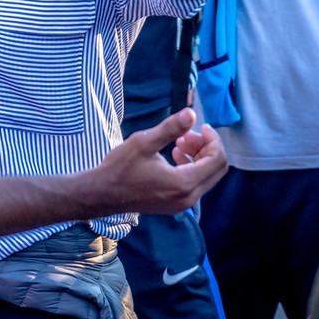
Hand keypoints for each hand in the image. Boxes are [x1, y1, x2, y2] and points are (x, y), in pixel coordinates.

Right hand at [93, 108, 226, 214]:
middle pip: (216, 170)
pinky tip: (174, 155)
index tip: (200, 126)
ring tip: (179, 142)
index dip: (213, 140)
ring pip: (206, 177)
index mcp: (183, 183)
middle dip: (207, 148)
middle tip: (187, 134)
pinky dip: (191, 167)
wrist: (102, 193)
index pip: (216, 160)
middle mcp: (188, 198)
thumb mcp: (144, 142)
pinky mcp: (175, 205)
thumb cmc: (120, 167)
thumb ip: (170, 128)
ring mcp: (182, 204)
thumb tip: (192, 113)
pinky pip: (195, 185)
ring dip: (199, 156)